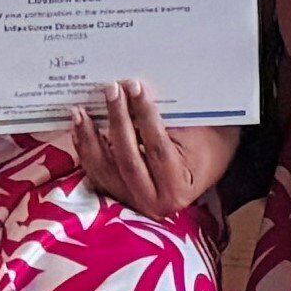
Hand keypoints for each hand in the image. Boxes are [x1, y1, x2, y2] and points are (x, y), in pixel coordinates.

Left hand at [55, 78, 235, 216]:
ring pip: (105, 170)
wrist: (209, 167)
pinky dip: (86, 150)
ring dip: (90, 138)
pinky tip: (80, 129)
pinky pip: (97, 173)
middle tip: (112, 89)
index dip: (145, 116)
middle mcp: (153, 203)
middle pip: (127, 159)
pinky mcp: (119, 194)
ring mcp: (133, 202)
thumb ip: (171, 117)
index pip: (157, 148)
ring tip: (82, 110)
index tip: (135, 87)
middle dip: (117, 121)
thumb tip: (138, 90)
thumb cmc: (210, 146)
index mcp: (177, 188)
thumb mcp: (200, 131)